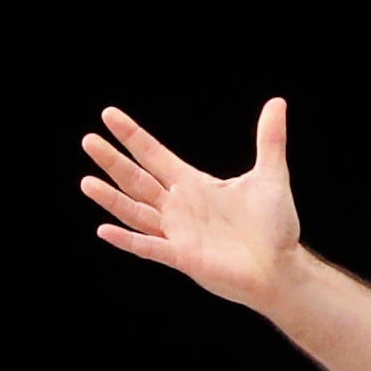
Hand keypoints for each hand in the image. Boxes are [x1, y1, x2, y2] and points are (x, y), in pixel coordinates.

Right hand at [81, 98, 300, 309]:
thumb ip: (270, 139)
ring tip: (87, 182)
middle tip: (89, 140)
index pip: (153, 155)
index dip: (132, 136)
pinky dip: (128, 240)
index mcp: (193, 184)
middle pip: (137, 179)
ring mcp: (177, 233)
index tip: (108, 115)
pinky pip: (150, 247)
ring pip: (136, 212)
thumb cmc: (274, 227)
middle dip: (113, 161)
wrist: (283, 268)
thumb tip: (277, 102)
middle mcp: (179, 207)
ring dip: (112, 199)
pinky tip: (105, 230)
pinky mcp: (183, 257)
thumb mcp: (271, 176)